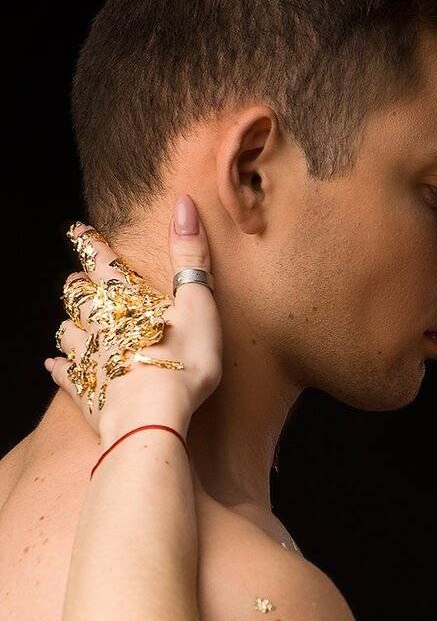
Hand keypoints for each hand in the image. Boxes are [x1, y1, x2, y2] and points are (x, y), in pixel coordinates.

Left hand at [46, 195, 220, 444]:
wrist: (151, 417)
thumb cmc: (181, 361)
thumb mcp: (198, 305)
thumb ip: (190, 256)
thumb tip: (184, 204)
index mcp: (124, 297)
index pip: (101, 260)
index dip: (90, 243)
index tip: (78, 231)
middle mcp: (97, 321)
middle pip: (77, 294)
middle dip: (77, 285)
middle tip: (78, 281)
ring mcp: (87, 356)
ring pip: (66, 331)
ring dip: (69, 325)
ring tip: (72, 324)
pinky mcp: (84, 390)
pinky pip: (64, 374)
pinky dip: (59, 367)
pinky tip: (55, 366)